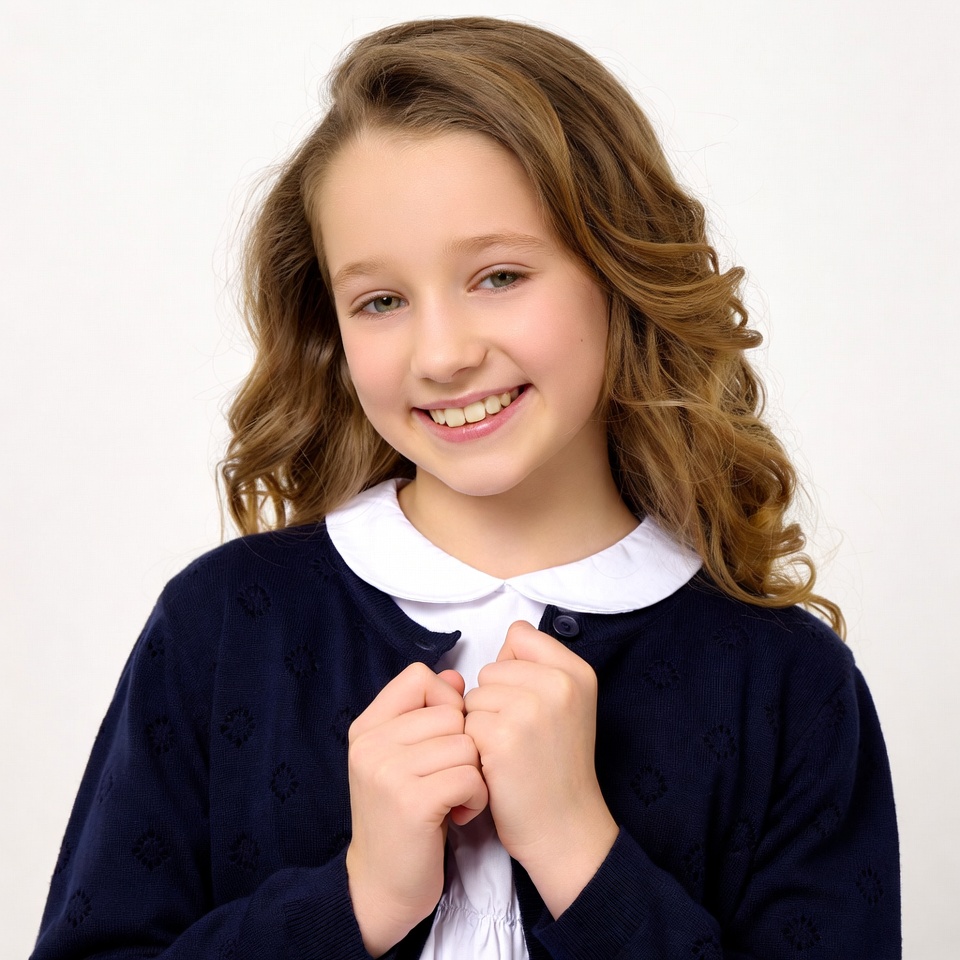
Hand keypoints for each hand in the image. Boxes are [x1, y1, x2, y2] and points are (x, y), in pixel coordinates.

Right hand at [345, 663, 487, 955]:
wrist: (381, 886)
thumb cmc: (402, 817)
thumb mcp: (402, 758)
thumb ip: (425, 714)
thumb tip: (455, 676)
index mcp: (367, 727)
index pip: (418, 677)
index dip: (445, 701)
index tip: (443, 737)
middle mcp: (371, 745)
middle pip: (451, 712)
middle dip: (464, 746)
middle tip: (448, 779)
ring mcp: (388, 773)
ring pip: (466, 744)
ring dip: (473, 775)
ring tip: (454, 799)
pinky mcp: (412, 802)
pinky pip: (470, 776)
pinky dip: (476, 798)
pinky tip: (459, 815)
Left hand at [463, 621, 617, 917]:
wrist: (565, 827)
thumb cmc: (557, 765)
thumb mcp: (567, 705)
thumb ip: (537, 669)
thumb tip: (499, 652)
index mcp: (576, 671)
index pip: (520, 635)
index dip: (512, 668)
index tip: (527, 702)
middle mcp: (558, 683)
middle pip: (491, 667)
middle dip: (494, 700)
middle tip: (520, 737)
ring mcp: (530, 709)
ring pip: (474, 695)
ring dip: (481, 723)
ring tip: (509, 751)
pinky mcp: (502, 736)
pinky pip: (465, 722)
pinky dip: (473, 746)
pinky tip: (496, 766)